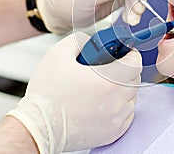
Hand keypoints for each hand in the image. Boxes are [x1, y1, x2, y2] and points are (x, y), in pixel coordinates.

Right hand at [7, 32, 141, 152]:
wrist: (38, 128)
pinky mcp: (112, 133)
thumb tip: (92, 40)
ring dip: (124, 90)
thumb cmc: (46, 94)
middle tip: (113, 68)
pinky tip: (104, 103)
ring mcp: (115, 120)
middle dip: (128, 71)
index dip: (131, 55)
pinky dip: (120, 107)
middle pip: (135, 81)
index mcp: (107, 82)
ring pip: (132, 99)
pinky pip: (127, 116)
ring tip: (105, 87)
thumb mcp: (57, 54)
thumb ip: (79, 40)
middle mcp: (116, 102)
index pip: (136, 64)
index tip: (125, 54)